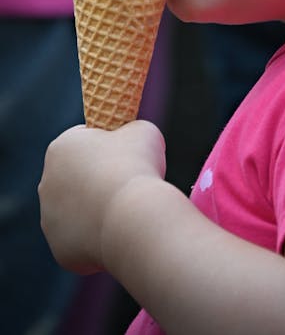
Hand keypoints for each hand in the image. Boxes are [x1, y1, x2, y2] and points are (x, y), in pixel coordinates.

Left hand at [38, 120, 165, 272]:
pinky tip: (117, 233)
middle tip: (127, 183)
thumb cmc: (137, 167)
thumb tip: (132, 135)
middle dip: (97, 179)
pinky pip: (82, 241)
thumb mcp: (142, 131)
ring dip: (96, 209)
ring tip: (124, 210)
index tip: (126, 153)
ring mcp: (49, 219)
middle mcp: (47, 182)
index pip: (83, 140)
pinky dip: (98, 238)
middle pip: (76, 176)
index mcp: (60, 147)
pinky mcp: (60, 249)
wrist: (134, 219)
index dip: (107, 145)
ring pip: (77, 210)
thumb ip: (130, 130)